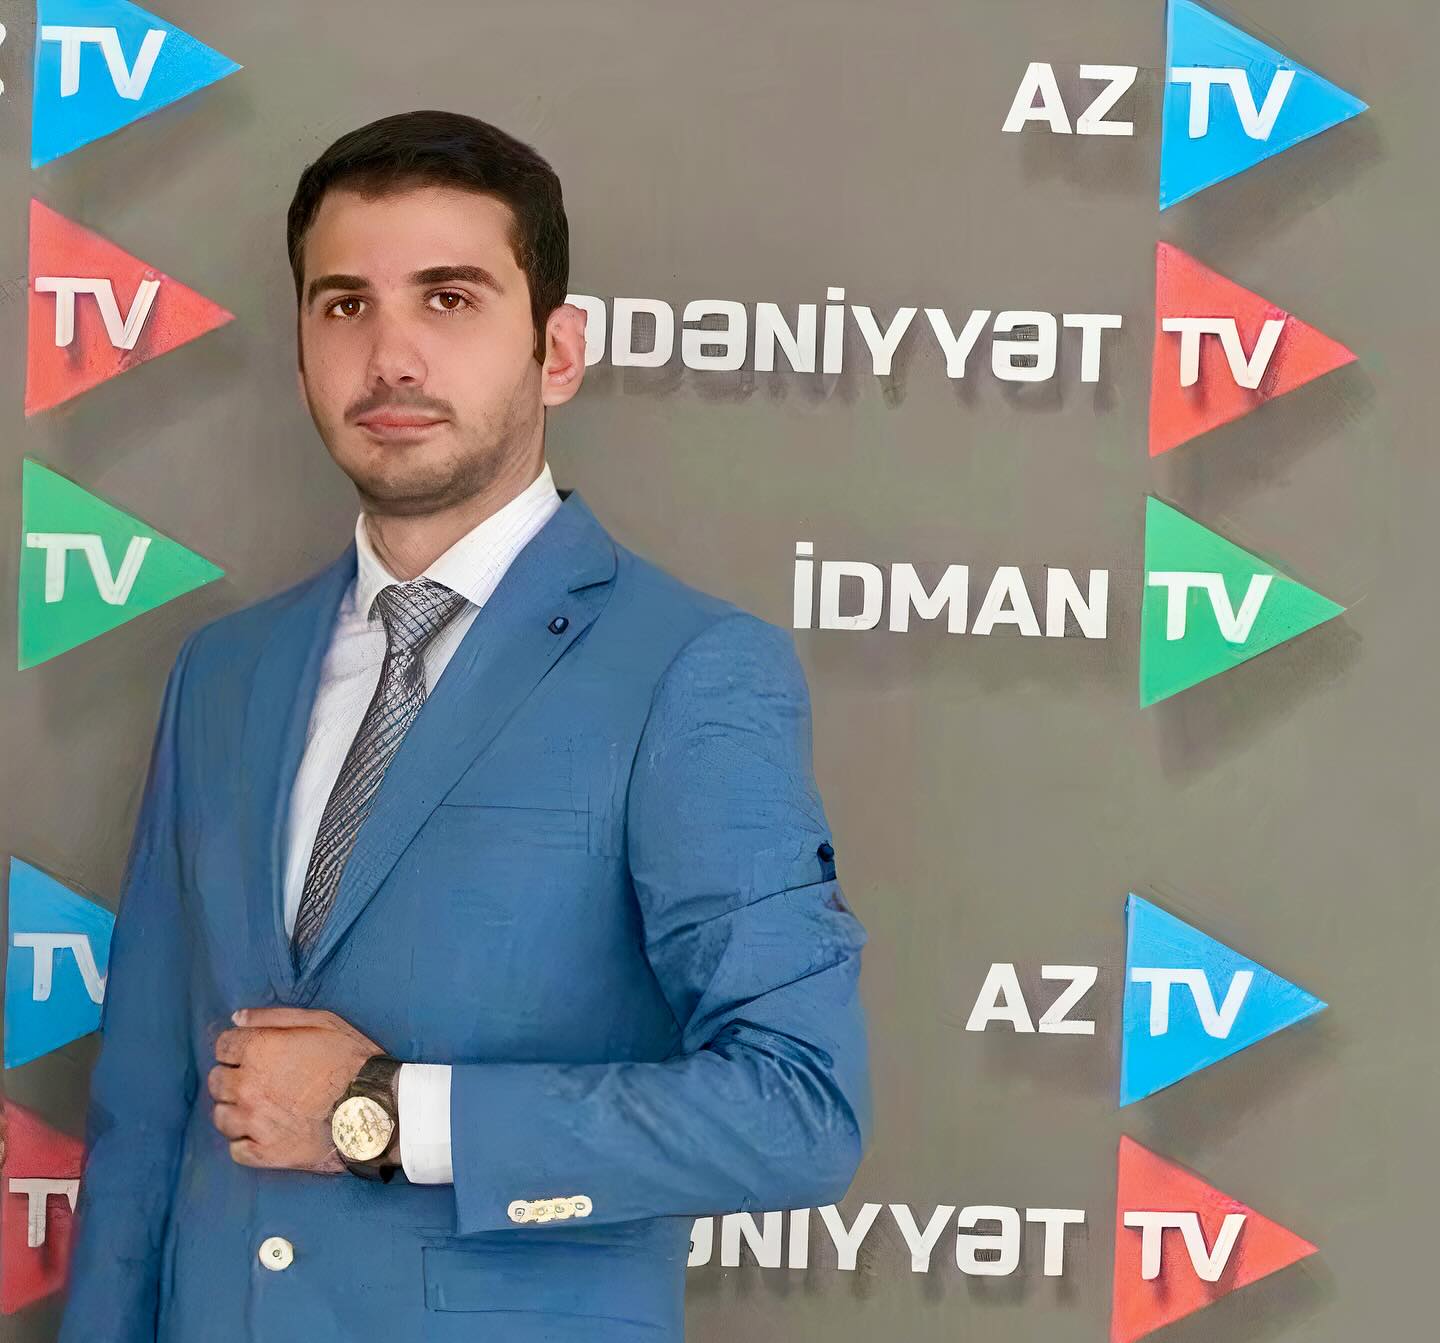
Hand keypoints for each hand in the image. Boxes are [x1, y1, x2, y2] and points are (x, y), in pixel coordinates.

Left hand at [208, 1007, 387, 1172]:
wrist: (374, 1108)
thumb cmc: (352, 1059)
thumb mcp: (322, 1021)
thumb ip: (274, 1017)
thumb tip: (236, 1018)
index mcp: (259, 1050)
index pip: (222, 1046)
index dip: (239, 1047)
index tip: (256, 1053)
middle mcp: (247, 1086)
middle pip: (216, 1081)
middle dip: (233, 1078)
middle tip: (260, 1080)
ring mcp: (252, 1123)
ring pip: (221, 1117)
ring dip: (236, 1110)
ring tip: (261, 1108)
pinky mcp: (263, 1154)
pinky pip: (236, 1150)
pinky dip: (246, 1142)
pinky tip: (265, 1133)